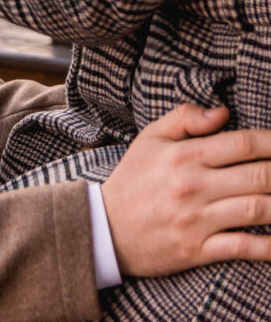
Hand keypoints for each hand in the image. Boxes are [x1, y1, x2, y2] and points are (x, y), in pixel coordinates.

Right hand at [102, 104, 270, 276]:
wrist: (106, 227)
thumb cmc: (133, 179)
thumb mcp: (150, 138)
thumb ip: (185, 118)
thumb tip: (223, 111)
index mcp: (184, 155)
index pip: (241, 143)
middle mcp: (194, 185)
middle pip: (258, 175)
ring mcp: (198, 220)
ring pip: (257, 209)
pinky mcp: (198, 250)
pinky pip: (243, 247)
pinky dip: (269, 246)